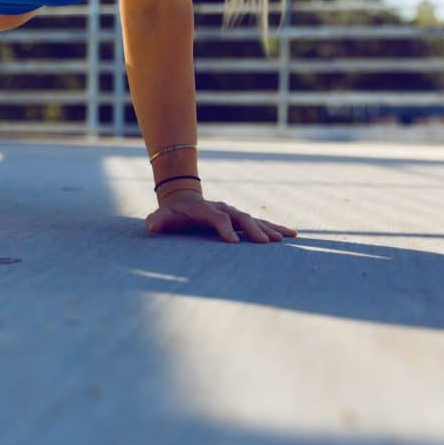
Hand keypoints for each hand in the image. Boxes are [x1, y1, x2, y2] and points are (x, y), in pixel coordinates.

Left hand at [145, 189, 297, 243]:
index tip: (234, 243)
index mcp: (206, 211)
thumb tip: (151, 227)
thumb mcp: (161, 217)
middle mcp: (223, 210)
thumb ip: (157, 222)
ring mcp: (234, 213)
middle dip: (254, 230)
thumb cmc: (171, 214)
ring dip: (270, 228)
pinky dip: (275, 227)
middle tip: (266, 243)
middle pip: (241, 218)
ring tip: (287, 237)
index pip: (218, 219)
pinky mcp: (240, 219)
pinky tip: (292, 234)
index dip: (225, 229)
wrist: (182, 201)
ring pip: (255, 220)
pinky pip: (260, 222)